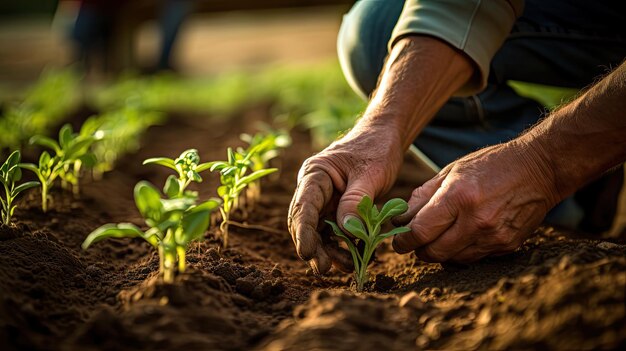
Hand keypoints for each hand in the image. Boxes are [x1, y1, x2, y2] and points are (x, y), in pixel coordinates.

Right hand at [288, 126, 403, 273]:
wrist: (385, 137)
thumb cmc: (376, 148)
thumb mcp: (371, 173)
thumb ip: (356, 201)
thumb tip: (346, 232)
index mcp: (315, 174)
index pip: (303, 207)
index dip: (303, 232)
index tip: (307, 253)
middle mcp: (314, 189)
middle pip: (306, 223)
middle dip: (313, 247)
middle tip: (324, 269)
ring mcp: (324, 200)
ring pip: (319, 232)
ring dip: (329, 251)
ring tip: (348, 267)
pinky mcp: (336, 209)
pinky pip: (335, 232)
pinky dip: (344, 246)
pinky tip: (357, 257)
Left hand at [392, 139, 559, 262]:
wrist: (540, 169)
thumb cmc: (491, 165)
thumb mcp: (451, 170)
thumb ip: (423, 195)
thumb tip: (400, 217)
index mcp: (458, 197)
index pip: (420, 232)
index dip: (403, 241)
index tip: (398, 241)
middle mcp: (475, 221)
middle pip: (433, 252)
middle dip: (418, 250)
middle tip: (414, 242)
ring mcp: (493, 236)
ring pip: (452, 260)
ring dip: (439, 252)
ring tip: (438, 237)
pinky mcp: (507, 246)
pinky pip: (473, 258)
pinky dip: (461, 252)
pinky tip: (461, 237)